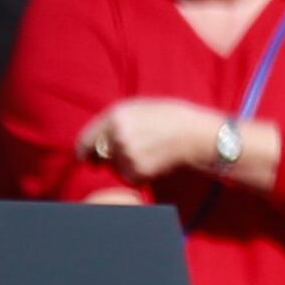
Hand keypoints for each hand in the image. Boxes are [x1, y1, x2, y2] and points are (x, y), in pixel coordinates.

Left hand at [78, 97, 225, 183]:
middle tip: (124, 158)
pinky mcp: (138, 171)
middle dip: (106, 159)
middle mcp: (116, 135)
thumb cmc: (175, 118)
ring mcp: (126, 154)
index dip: (84, 151)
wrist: (199, 136)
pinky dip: (138, 175)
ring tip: (149, 155)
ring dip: (125, 166)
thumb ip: (116, 118)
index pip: (85, 140)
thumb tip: (97, 136)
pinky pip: (129, 177)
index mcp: (115, 116)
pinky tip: (155, 164)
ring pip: (114, 167)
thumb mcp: (142, 106)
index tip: (86, 158)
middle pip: (99, 155)